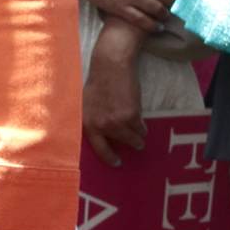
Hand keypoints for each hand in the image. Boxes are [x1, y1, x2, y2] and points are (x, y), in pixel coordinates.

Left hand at [84, 25, 147, 166]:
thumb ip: (92, 120)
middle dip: (131, 146)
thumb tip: (100, 133)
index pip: (98, 148)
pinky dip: (143, 126)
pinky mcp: (131, 115)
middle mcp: (101, 126)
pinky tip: (142, 124)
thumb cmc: (98, 82)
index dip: (108, 157)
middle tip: (137, 147)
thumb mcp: (86, 105)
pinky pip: (140, 127)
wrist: (110, 66)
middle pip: (120, 143)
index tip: (117, 163)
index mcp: (87, 123)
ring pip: (133, 137)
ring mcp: (116, 122)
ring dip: (139, 137)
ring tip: (142, 137)